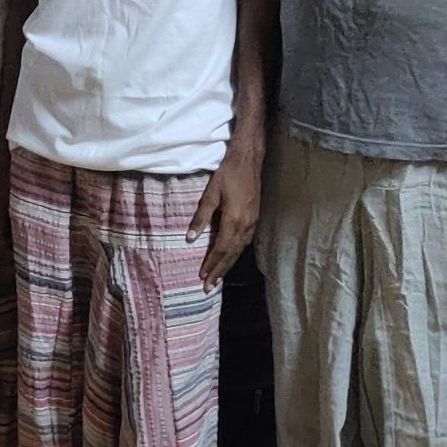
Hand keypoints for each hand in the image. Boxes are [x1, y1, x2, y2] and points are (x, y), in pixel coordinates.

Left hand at [189, 135, 263, 286]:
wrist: (249, 160)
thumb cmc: (227, 174)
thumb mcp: (211, 193)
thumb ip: (201, 217)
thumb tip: (191, 238)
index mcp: (234, 219)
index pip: (221, 248)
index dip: (212, 263)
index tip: (202, 276)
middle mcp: (246, 225)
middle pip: (232, 253)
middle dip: (220, 270)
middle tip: (209, 287)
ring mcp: (253, 222)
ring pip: (240, 250)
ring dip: (228, 265)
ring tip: (218, 278)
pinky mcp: (255, 218)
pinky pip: (245, 242)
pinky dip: (236, 253)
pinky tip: (230, 258)